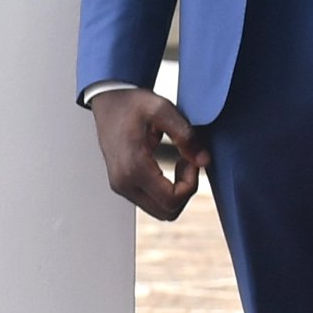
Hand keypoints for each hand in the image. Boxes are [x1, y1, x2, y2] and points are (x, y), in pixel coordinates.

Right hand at [90, 85, 209, 222]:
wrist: (108, 100)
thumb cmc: (133, 104)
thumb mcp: (162, 110)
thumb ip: (186, 136)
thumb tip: (204, 161)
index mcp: (133, 167)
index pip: (172, 199)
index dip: (191, 184)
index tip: (193, 160)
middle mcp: (123, 182)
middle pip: (167, 212)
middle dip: (186, 192)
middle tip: (188, 163)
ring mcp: (121, 186)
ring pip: (160, 211)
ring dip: (176, 193)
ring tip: (180, 164)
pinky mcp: (122, 185)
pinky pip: (151, 201)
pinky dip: (166, 191)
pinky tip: (169, 168)